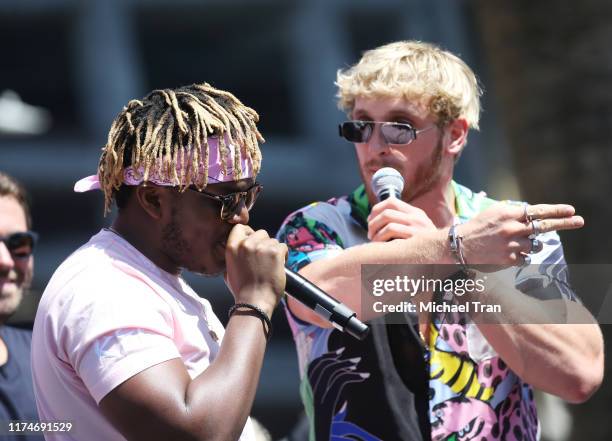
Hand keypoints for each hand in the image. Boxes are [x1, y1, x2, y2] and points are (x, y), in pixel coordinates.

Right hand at [224, 224, 287, 314]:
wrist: (254, 302)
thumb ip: (235, 255)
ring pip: (273, 240)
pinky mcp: (275, 252)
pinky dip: (283, 255)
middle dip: (264, 243)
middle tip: (264, 257)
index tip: (253, 242)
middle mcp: (246, 244)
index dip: (249, 233)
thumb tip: (241, 247)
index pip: (240, 227)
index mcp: (232, 247)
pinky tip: (279, 266)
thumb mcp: (229, 269)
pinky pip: (283, 246)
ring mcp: (261, 247)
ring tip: (271, 265)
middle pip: (260, 232)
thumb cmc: (242, 290)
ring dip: (274, 250)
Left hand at [367, 198, 436, 241]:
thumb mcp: (418, 231)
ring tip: (373, 240)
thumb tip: (378, 224)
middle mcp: (417, 216)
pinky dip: (380, 237)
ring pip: (387, 218)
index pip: (391, 201)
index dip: (376, 209)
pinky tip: (379, 246)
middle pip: (387, 210)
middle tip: (370, 233)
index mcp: (416, 213)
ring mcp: (417, 225)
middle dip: (373, 222)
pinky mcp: (415, 236)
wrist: (448, 254)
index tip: (370, 220)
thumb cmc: (427, 248)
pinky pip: (392, 229)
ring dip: (375, 230)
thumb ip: (404, 225)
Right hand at [459, 202, 583, 266]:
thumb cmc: (478, 226)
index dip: (556, 210)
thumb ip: (514, 211)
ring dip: (532, 243)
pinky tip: (511, 253)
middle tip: (579, 220)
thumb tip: (532, 212)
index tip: (570, 209)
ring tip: (518, 242)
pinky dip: (523, 255)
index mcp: (509, 214)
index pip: (538, 211)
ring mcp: (512, 245)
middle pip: (545, 226)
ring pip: (536, 244)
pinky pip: (527, 258)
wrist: (460, 246)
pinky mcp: (509, 260)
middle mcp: (512, 229)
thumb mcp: (494, 212)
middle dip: (565, 223)